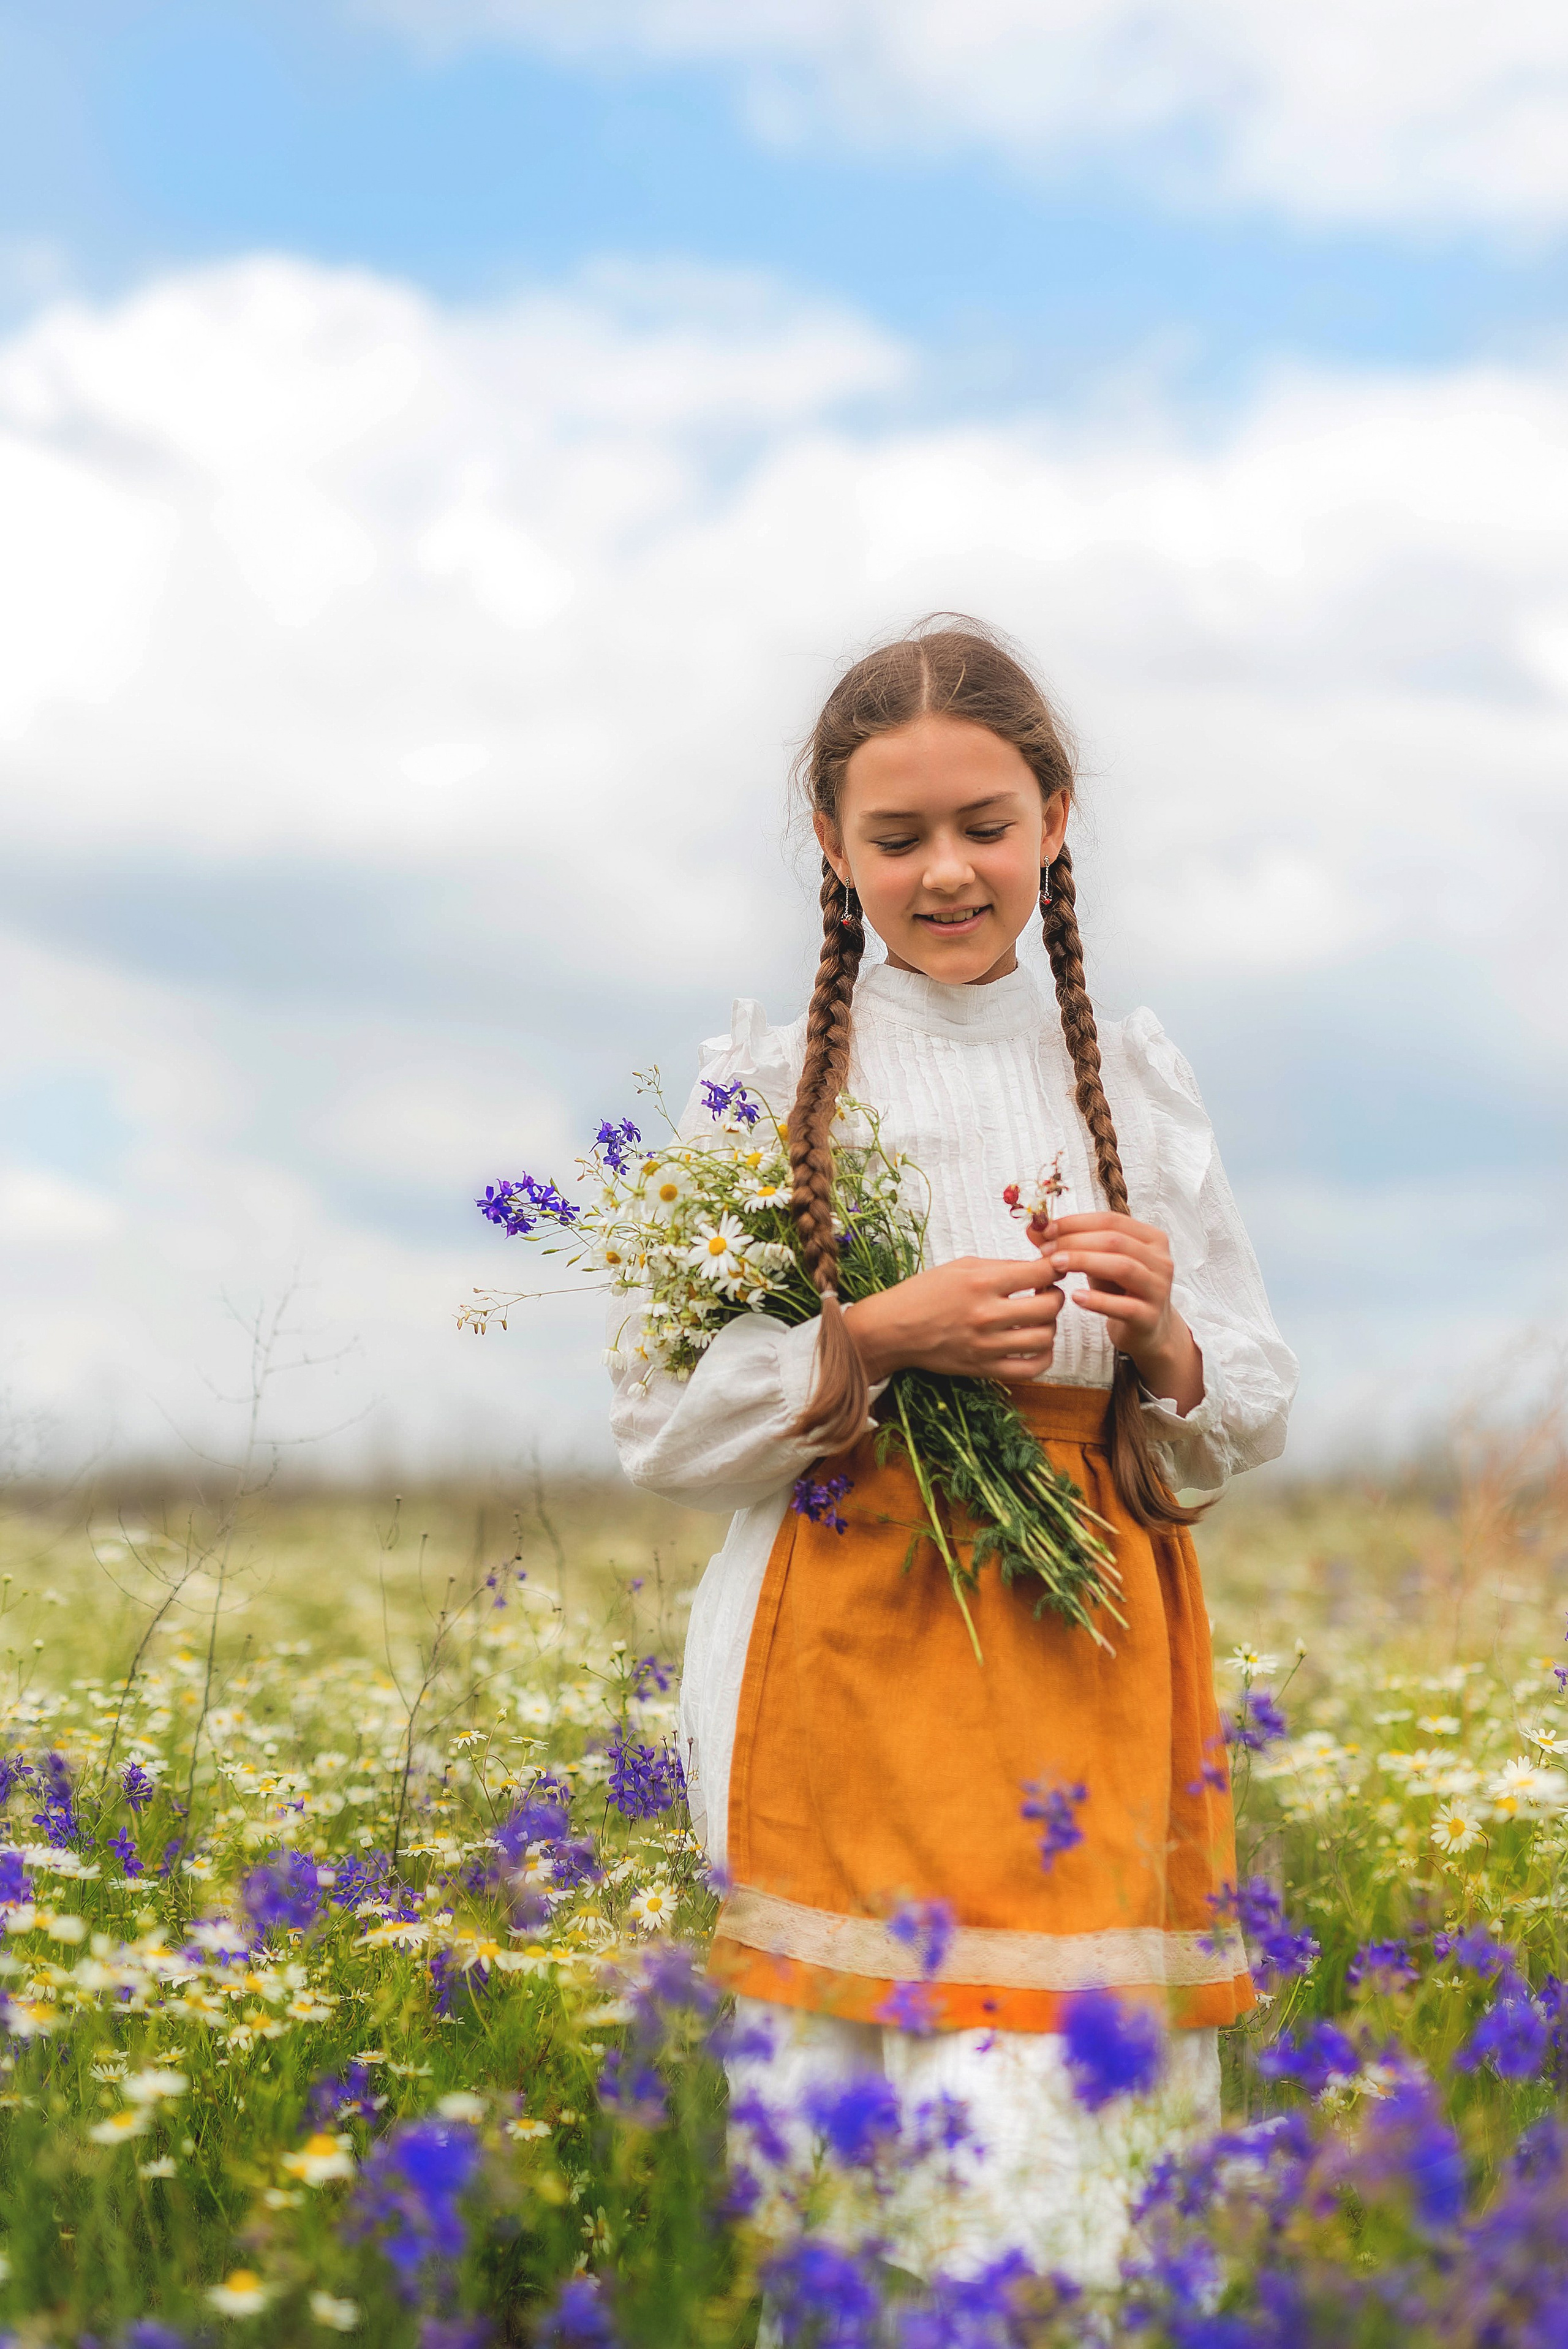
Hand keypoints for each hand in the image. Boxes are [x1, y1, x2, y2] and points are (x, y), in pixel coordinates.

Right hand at [842, 1256, 1065, 1384]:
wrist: (892, 1330)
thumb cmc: (923, 1293)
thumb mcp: (960, 1267)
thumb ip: (1001, 1267)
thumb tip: (1038, 1268)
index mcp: (981, 1283)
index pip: (1040, 1273)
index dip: (1056, 1267)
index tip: (1056, 1266)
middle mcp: (987, 1315)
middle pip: (1049, 1307)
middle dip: (1055, 1295)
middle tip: (1045, 1292)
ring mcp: (987, 1346)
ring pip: (1045, 1338)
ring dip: (1050, 1326)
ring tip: (1038, 1318)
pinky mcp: (984, 1368)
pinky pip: (1030, 1369)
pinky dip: (1043, 1357)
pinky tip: (1036, 1344)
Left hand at [1033, 1211, 1203, 1413]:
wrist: (1147, 1331)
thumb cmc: (1120, 1290)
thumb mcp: (1096, 1262)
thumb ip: (1069, 1243)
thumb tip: (1033, 1227)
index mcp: (1151, 1239)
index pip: (1111, 1220)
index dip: (1076, 1222)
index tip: (1046, 1230)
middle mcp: (1160, 1260)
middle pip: (1115, 1241)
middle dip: (1076, 1242)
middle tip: (1045, 1251)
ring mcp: (1158, 1289)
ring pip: (1122, 1267)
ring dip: (1085, 1262)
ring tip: (1055, 1266)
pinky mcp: (1150, 1317)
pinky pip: (1124, 1306)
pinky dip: (1097, 1300)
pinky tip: (1075, 1297)